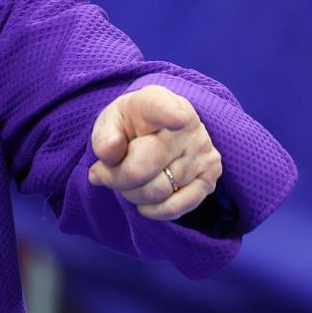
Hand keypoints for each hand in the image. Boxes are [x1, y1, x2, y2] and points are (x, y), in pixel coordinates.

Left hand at [88, 85, 222, 219]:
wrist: (159, 130)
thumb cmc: (130, 125)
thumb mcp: (110, 121)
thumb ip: (105, 135)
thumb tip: (109, 154)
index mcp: (158, 102)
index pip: (163, 108)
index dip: (169, 115)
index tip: (175, 118)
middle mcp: (188, 126)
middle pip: (143, 167)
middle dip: (115, 178)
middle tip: (102, 174)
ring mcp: (202, 153)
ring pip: (158, 190)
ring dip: (132, 194)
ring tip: (125, 182)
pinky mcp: (209, 178)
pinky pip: (178, 206)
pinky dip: (154, 210)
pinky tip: (143, 203)